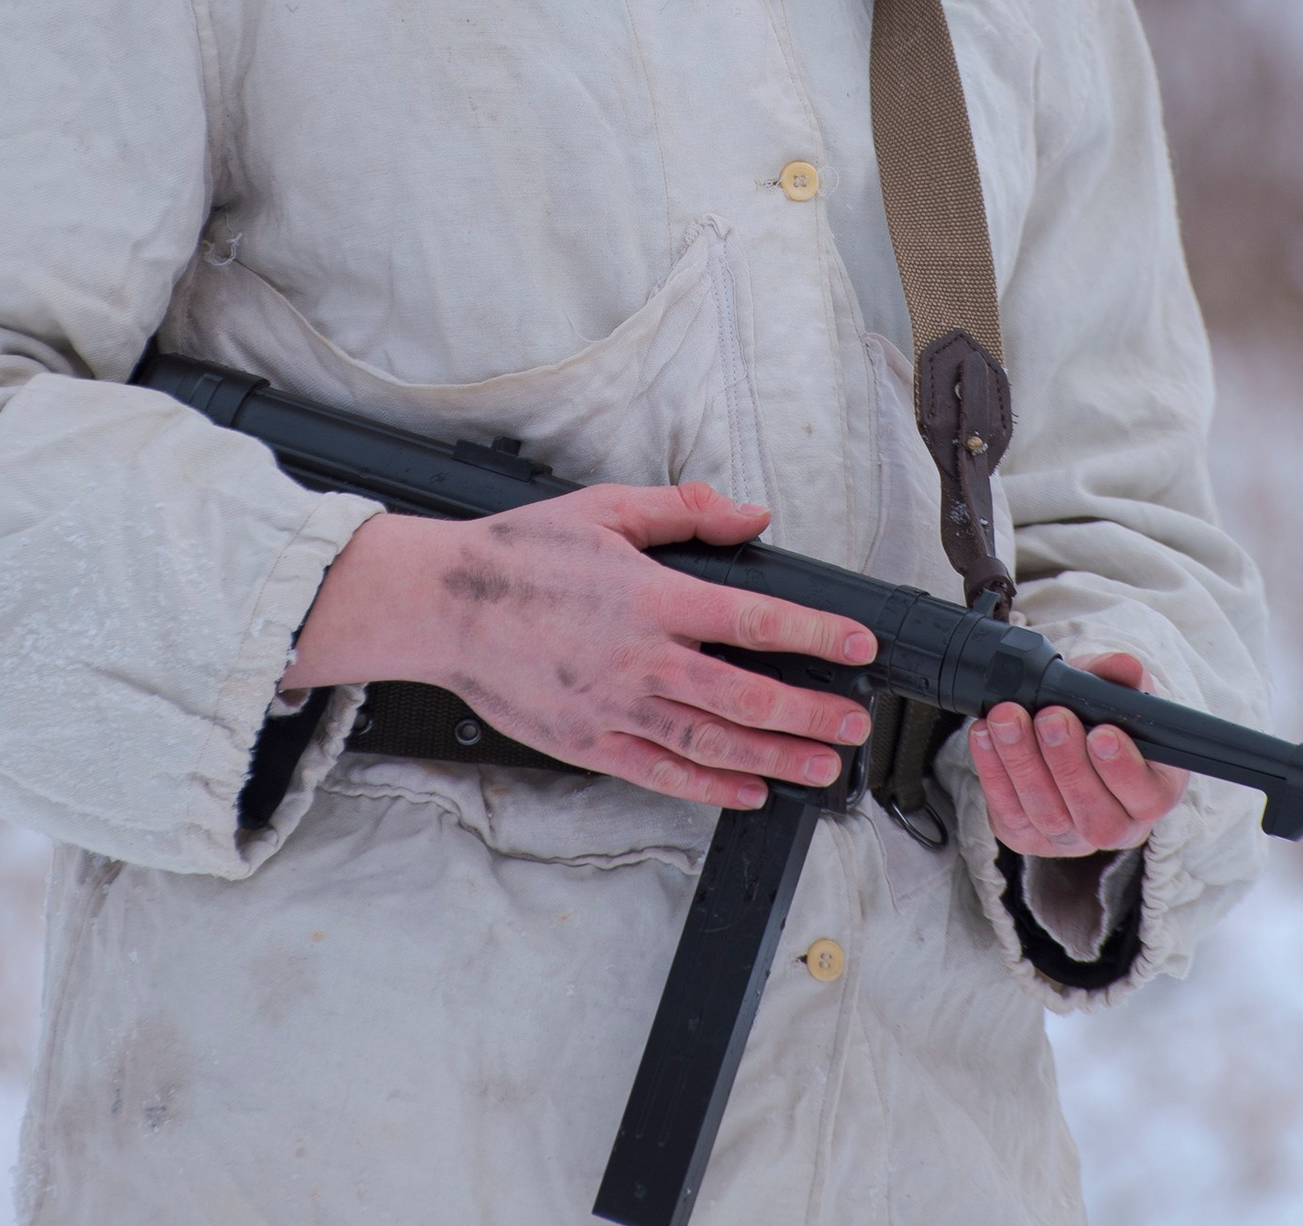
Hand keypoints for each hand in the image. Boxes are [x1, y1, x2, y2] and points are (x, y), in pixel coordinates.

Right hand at [282, 483, 872, 810]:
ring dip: (777, 760)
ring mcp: (617, 709)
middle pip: (746, 699)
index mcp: (653, 599)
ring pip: (713, 746)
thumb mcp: (607, 509)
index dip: (816, 636)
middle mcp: (643, 660)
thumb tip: (751, 513)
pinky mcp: (590, 744)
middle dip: (811, 714)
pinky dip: (712, 790)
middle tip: (855, 724)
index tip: (859, 646)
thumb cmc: (520, 554)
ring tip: (824, 768)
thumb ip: (685, 512)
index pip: (754, 621)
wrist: (443, 606)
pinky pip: (663, 775)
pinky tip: (750, 792)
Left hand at [969, 653, 1188, 857]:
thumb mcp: (1115, 690)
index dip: (1124, 770)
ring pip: (1048, 815)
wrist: (1060, 729)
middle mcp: (1117, 826)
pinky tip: (985, 735)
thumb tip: (1126, 665)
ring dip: (1023, 763)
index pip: (1147, 797)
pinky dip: (993, 772)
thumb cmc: (1098, 715)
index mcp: (1153, 792)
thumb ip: (1121, 676)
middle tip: (1050, 719)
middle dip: (1068, 765)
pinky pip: (1010, 814)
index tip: (1102, 733)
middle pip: (1096, 817)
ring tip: (1007, 718)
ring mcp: (1071, 838)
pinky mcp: (1028, 836)